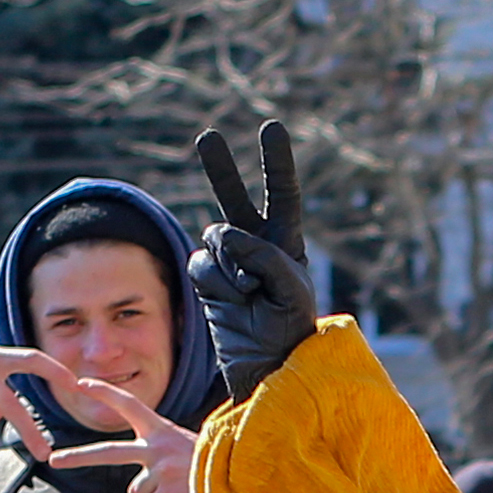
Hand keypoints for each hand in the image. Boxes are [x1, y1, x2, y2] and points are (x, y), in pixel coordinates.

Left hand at [31, 363, 199, 492]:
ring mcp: (158, 470)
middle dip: (78, 457)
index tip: (81, 383)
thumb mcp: (182, 450)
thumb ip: (154, 462)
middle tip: (53, 460)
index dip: (104, 393)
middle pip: (108, 453)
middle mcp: (155, 446)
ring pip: (138, 491)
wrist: (240, 476)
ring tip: (182, 486)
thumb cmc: (213, 462)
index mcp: (161, 429)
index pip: (129, 404)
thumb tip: (132, 492)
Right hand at [188, 120, 323, 394]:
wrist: (268, 365)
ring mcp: (228, 261)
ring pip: (216, 237)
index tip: (271, 127)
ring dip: (232, 265)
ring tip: (252, 294)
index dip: (276, 161)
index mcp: (287, 241)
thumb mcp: (291, 288)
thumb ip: (261, 253)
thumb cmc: (291, 329)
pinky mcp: (207, 279)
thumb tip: (221, 234)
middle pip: (236, 197)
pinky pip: (201, 263)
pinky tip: (234, 300)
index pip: (282, 193)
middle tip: (207, 137)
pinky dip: (217, 280)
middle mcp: (256, 245)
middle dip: (221, 167)